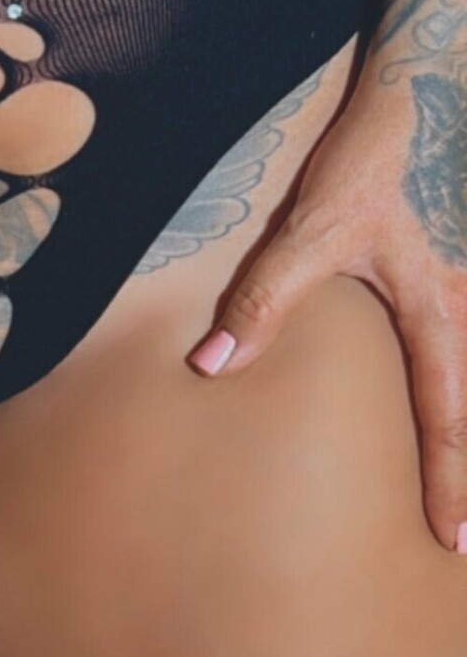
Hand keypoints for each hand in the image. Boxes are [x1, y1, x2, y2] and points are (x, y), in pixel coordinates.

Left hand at [186, 73, 466, 551]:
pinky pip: (451, 351)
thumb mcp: (307, 235)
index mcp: (434, 314)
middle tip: (463, 545)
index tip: (454, 540)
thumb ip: (264, 298)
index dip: (451, 481)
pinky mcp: (433, 285)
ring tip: (459, 496)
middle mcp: (456, 313)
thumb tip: (214, 365)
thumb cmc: (356, 173)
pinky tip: (440, 410)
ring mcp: (453, 299)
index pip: (448, 415)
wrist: (396, 110)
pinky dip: (454, 394)